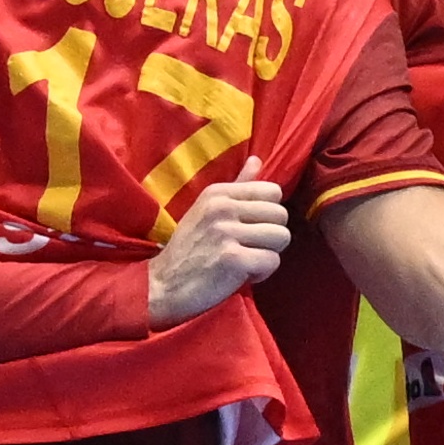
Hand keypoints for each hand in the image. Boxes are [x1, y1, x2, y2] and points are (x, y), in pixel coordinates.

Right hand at [144, 173, 292, 325]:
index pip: (273, 191)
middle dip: (271, 236)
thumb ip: (237, 186)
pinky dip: (262, 273)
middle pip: (281, 215)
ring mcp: (227, 233)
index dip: (268, 214)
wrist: (162, 284)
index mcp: (218, 192)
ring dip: (268, 254)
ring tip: (246, 260)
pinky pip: (272, 261)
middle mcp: (222, 208)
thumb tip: (257, 160)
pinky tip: (242, 275)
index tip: (250, 228)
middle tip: (248, 248)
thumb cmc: (189, 248)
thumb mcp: (207, 209)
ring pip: (281, 237)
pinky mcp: (233, 260)